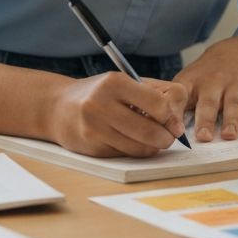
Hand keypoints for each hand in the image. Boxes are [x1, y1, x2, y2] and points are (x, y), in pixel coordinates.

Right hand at [48, 73, 187, 157]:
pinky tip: (132, 141)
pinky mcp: (92, 147)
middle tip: (169, 136)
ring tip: (153, 140)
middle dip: (166, 137)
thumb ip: (156, 94)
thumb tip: (178, 123)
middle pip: (151, 130)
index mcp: (115, 82)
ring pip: (139, 147)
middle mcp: (102, 104)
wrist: (59, 107)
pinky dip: (135, 151)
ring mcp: (95, 127)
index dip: (172, 116)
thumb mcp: (126, 82)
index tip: (174, 121)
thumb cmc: (100, 93)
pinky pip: (125, 154)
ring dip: (153, 147)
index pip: (158, 103)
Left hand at [174, 28, 237, 141]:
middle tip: (203, 137)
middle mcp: (213, 82)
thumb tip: (152, 127)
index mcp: (192, 82)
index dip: (174, 111)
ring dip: (232, 119)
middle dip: (205, 119)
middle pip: (209, 102)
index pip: (180, 96)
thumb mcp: (187, 82)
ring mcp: (236, 83)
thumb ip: (173, 103)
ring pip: (234, 103)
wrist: (236, 52)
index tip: (171, 129)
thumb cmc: (205, 75)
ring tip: (230, 135)